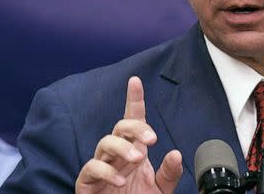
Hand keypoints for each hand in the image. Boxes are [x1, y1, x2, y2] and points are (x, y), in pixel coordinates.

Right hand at [76, 76, 182, 192]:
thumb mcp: (161, 188)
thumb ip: (169, 173)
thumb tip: (176, 154)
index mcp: (134, 151)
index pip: (133, 121)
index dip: (134, 100)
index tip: (135, 81)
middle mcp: (117, 155)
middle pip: (120, 127)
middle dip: (135, 127)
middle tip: (152, 139)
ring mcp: (101, 167)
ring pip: (104, 143)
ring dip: (122, 148)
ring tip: (138, 159)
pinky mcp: (87, 182)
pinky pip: (91, 168)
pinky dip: (105, 171)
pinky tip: (119, 180)